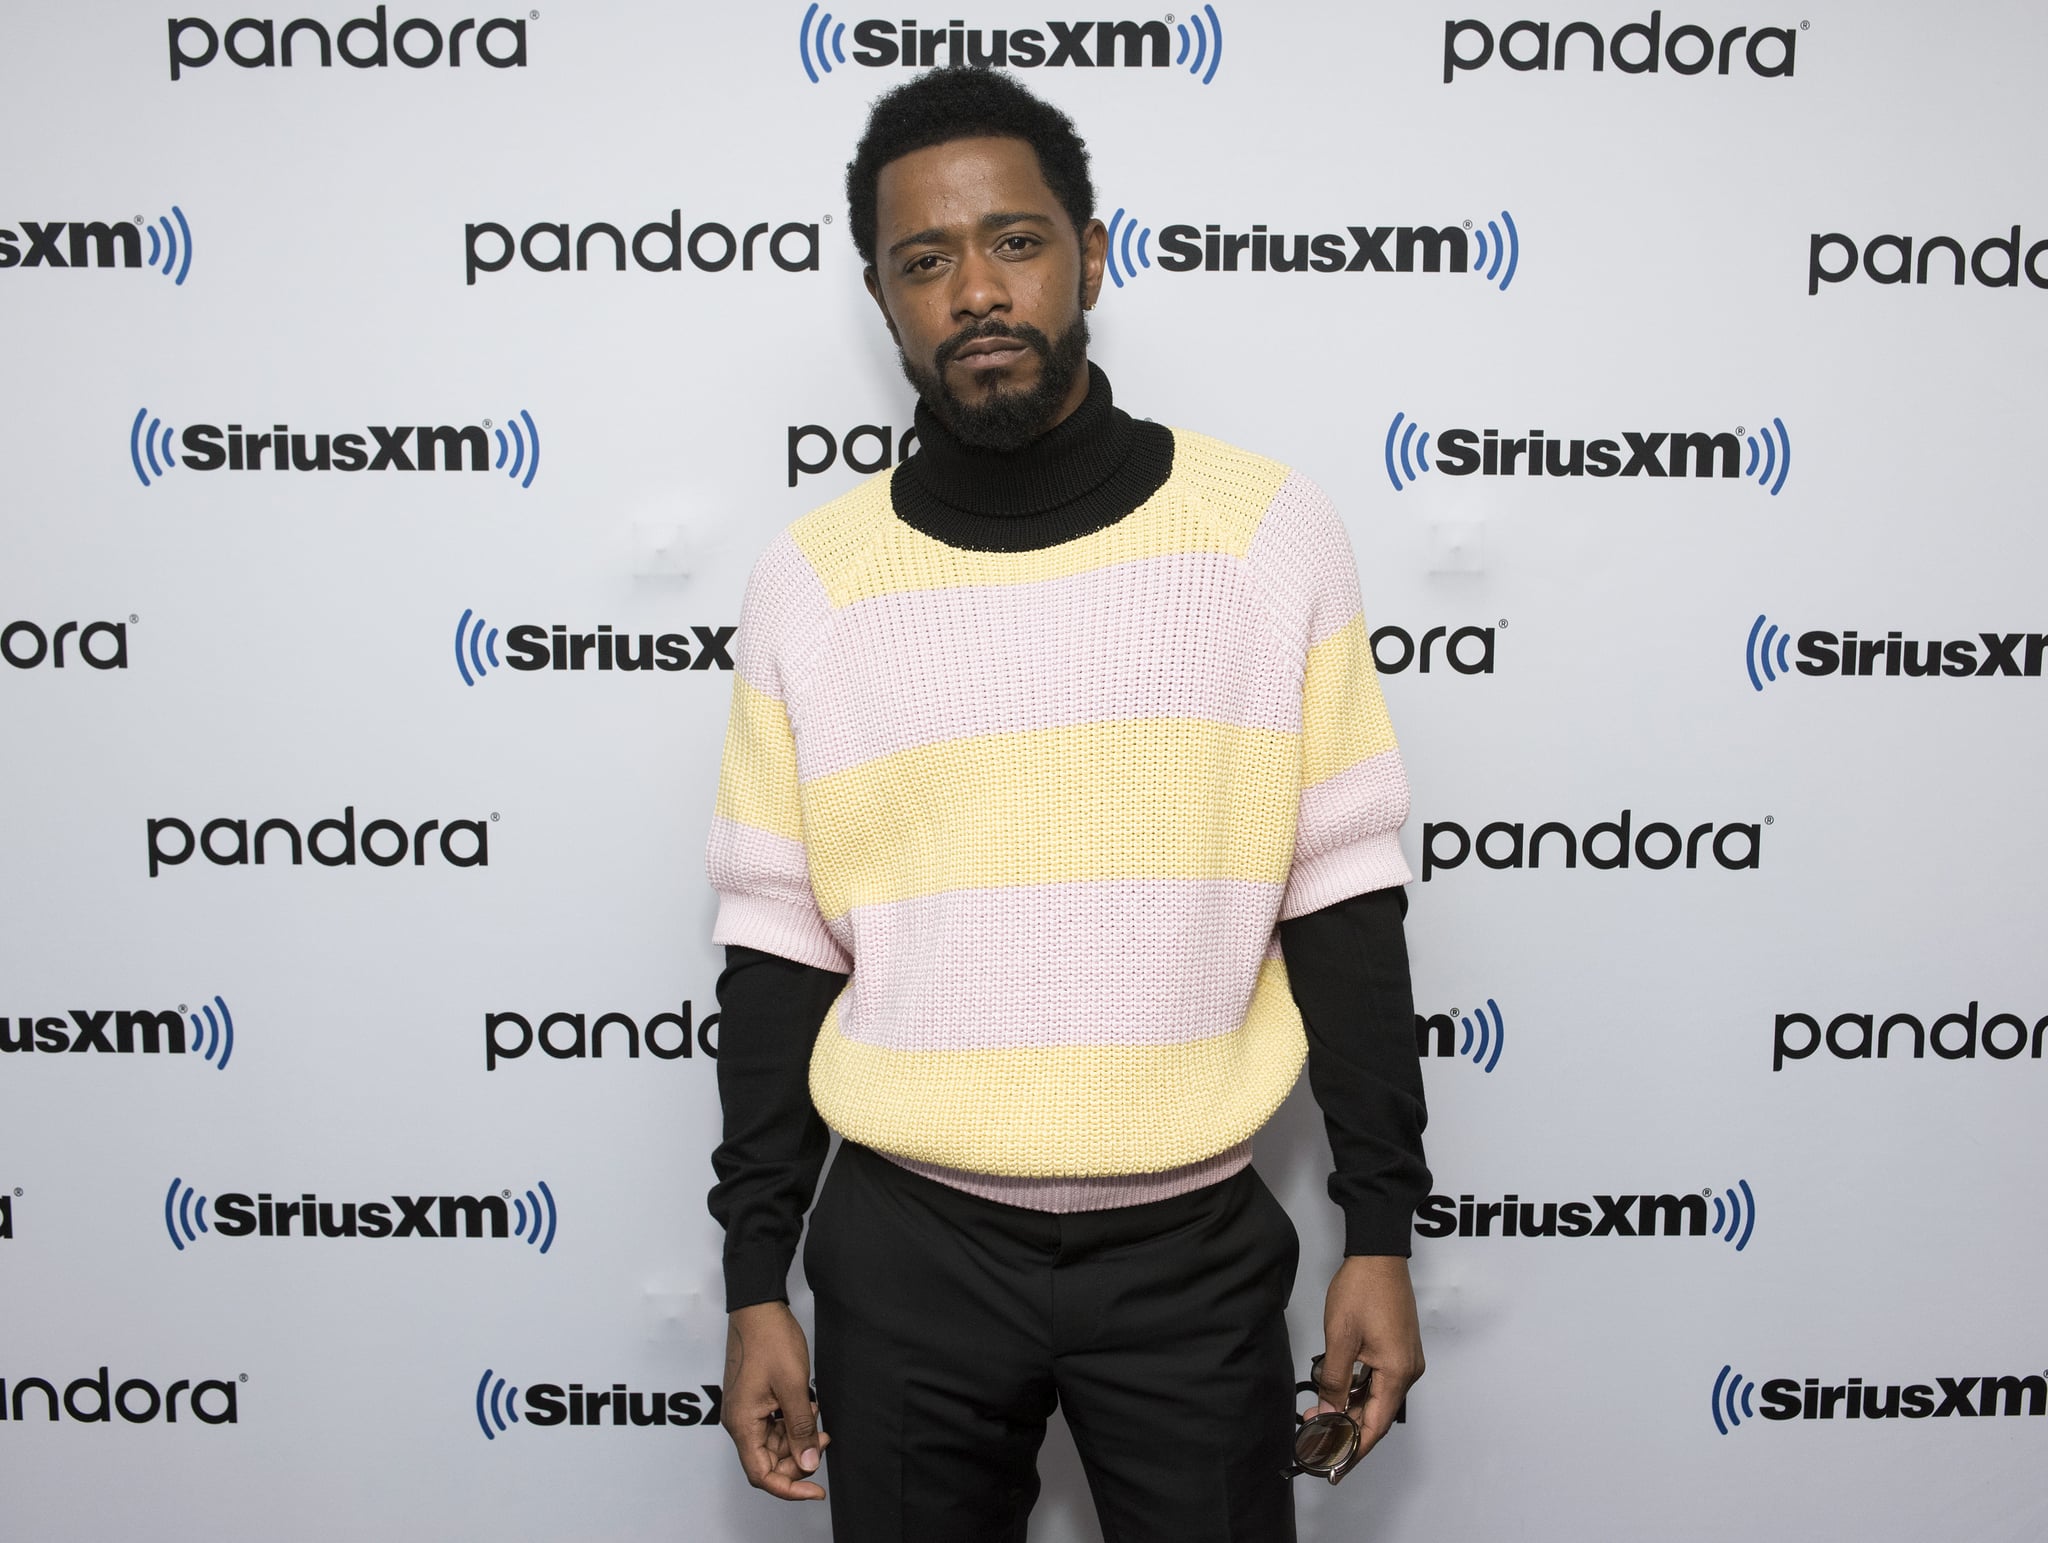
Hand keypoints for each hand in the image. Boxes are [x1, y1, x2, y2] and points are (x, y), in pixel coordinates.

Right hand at [721, 1302, 830, 1500]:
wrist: (758, 1307)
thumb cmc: (771, 1340)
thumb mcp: (793, 1387)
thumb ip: (801, 1428)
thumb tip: (808, 1463)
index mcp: (742, 1423)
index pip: (761, 1474)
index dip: (789, 1488)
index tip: (816, 1491)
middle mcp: (739, 1422)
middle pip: (768, 1461)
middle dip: (798, 1457)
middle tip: (823, 1440)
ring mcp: (746, 1410)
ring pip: (773, 1443)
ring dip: (797, 1438)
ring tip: (817, 1416)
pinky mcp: (754, 1400)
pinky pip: (773, 1424)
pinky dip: (792, 1422)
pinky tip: (808, 1406)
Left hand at [1308, 1255, 1423, 1482]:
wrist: (1378, 1254)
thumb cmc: (1361, 1290)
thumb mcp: (1340, 1338)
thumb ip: (1335, 1380)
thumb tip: (1329, 1414)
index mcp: (1397, 1372)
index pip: (1375, 1425)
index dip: (1355, 1450)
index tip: (1335, 1468)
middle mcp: (1408, 1370)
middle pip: (1377, 1415)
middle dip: (1347, 1430)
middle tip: (1315, 1439)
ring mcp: (1405, 1360)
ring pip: (1377, 1399)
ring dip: (1350, 1410)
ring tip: (1318, 1417)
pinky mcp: (1399, 1349)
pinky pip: (1379, 1382)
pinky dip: (1358, 1392)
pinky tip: (1336, 1394)